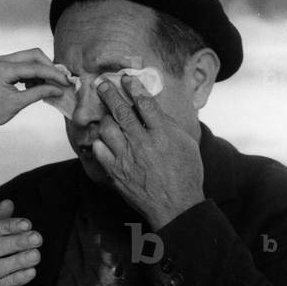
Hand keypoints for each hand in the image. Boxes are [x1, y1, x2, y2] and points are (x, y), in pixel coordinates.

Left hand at [0, 49, 68, 130]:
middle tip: (61, 80)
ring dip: (41, 70)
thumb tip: (58, 90)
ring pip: (29, 58)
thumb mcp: (17, 104)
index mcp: (4, 69)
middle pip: (34, 55)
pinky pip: (22, 64)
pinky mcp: (2, 66)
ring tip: (49, 86)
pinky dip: (32, 73)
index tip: (66, 81)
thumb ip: (39, 93)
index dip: (53, 74)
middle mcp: (2, 60)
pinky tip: (36, 86)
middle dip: (49, 67)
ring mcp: (2, 61)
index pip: (35, 67)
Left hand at [92, 75, 203, 229]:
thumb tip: (153, 108)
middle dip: (109, 94)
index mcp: (163, 134)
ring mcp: (127, 158)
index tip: (126, 79)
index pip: (145, 103)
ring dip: (105, 119)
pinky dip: (100, 141)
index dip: (134, 87)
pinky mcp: (116, 171)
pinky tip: (104, 140)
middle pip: (121, 111)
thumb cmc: (185, 174)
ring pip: (107, 129)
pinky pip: (100, 150)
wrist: (176, 206)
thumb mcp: (187, 144)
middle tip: (102, 84)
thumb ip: (169, 124)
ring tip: (106, 116)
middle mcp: (143, 143)